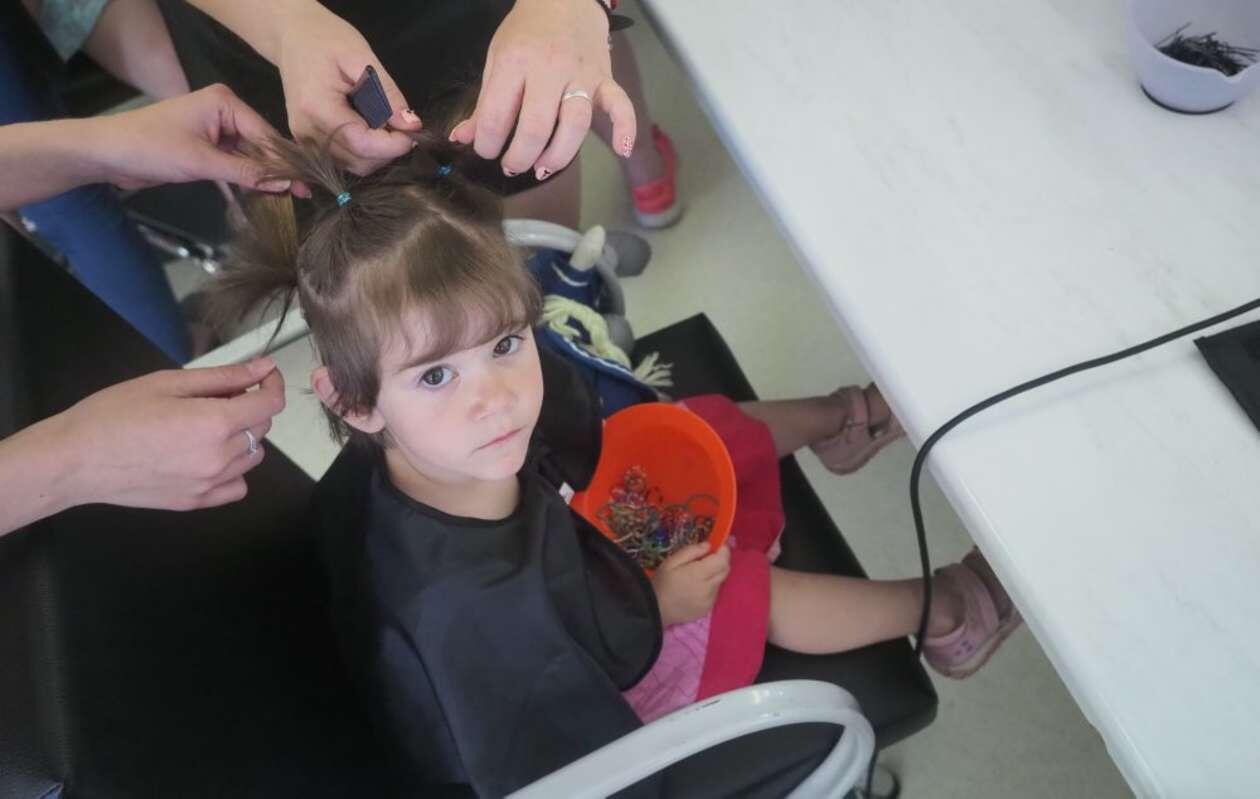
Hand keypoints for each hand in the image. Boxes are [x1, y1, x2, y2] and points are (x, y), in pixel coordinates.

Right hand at [54, 358, 285, 511]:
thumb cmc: (114, 413)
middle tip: (217, 395)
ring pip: (253, 457)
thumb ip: (222, 377)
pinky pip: (236, 486)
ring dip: (242, 437)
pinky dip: (233, 470)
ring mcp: (209, 484)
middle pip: (261, 429)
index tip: (263, 375)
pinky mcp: (196, 503)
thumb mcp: (168, 383)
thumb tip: (263, 368)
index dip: (272, 384)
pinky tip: (206, 456)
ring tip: (206, 425)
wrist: (75, 460)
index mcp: (214, 424)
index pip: (269, 404)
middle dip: (249, 407)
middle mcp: (219, 458)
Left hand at [90, 85, 301, 193]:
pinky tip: (264, 196)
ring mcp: (215, 130)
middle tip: (304, 196)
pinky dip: (246, 179)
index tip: (308, 183)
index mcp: (224, 102)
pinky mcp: (207, 147)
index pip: (265, 133)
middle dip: (277, 170)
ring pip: (249, 157)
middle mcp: (224, 111)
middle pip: (260, 145)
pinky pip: (235, 164)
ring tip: (290, 200)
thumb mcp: (201, 162)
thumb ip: (246, 173)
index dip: (286, 161)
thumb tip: (286, 184)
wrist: (107, 154)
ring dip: (263, 178)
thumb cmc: (150, 147)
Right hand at [273, 2, 420, 173]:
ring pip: (353, 167)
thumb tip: (412, 125)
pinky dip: (363, 152)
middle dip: (387, 151)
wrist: (291, 36)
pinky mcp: (307, 143)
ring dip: (377, 154)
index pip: (361, 144)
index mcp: (316, 108)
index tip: (412, 132)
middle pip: (359, 162)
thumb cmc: (325, 39)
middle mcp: (306, 132)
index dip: (392, 145)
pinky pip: (343, 160)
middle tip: (401, 126)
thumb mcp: (362, 57)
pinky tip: (369, 129)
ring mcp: (304, 140)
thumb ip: (388, 94)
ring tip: (384, 124)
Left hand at [450, 0, 636, 178]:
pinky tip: (621, 150)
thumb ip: (484, 103)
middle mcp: (550, 68)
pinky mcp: (605, 79)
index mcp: (515, 62)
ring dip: (558, 156)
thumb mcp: (497, 59)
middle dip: (520, 157)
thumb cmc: (527, 32)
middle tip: (512, 165)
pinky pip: (620, 105)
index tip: (487, 150)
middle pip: (537, 127)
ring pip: (575, 125)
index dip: (486, 144)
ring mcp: (581, 75)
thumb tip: (462, 139)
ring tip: (542, 168)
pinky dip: (625, 128)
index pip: (497, 116)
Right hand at [650, 543, 731, 625]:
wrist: (655, 610)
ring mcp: (709, 601)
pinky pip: (715, 593)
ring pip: (720, 582)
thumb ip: (691, 551)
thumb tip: (708, 545)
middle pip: (725, 570)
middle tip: (709, 558)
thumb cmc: (662, 582)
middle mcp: (708, 589)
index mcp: (698, 575)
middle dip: (721, 561)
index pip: (722, 560)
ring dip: (715, 575)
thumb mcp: (671, 561)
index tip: (718, 546)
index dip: (723, 551)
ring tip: (698, 575)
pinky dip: (710, 587)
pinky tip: (696, 588)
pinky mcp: (707, 609)